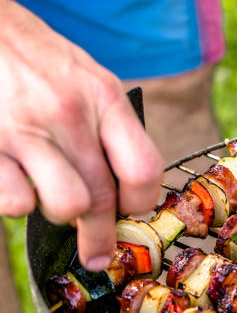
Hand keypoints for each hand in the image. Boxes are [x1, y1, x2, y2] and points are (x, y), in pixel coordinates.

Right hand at [0, 0, 163, 270]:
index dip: (143, 202)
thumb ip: (112, 127)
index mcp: (104, 98)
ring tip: (53, 200)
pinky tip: (17, 184)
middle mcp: (70, 116)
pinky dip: (19, 204)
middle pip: (106, 198)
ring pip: (68, 207)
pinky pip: (15, 204)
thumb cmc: (39, 59)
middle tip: (99, 253)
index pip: (144, 169)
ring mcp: (25, 131)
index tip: (134, 212)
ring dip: (63, 214)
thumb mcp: (90, 79)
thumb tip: (129, 185)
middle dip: (104, 236)